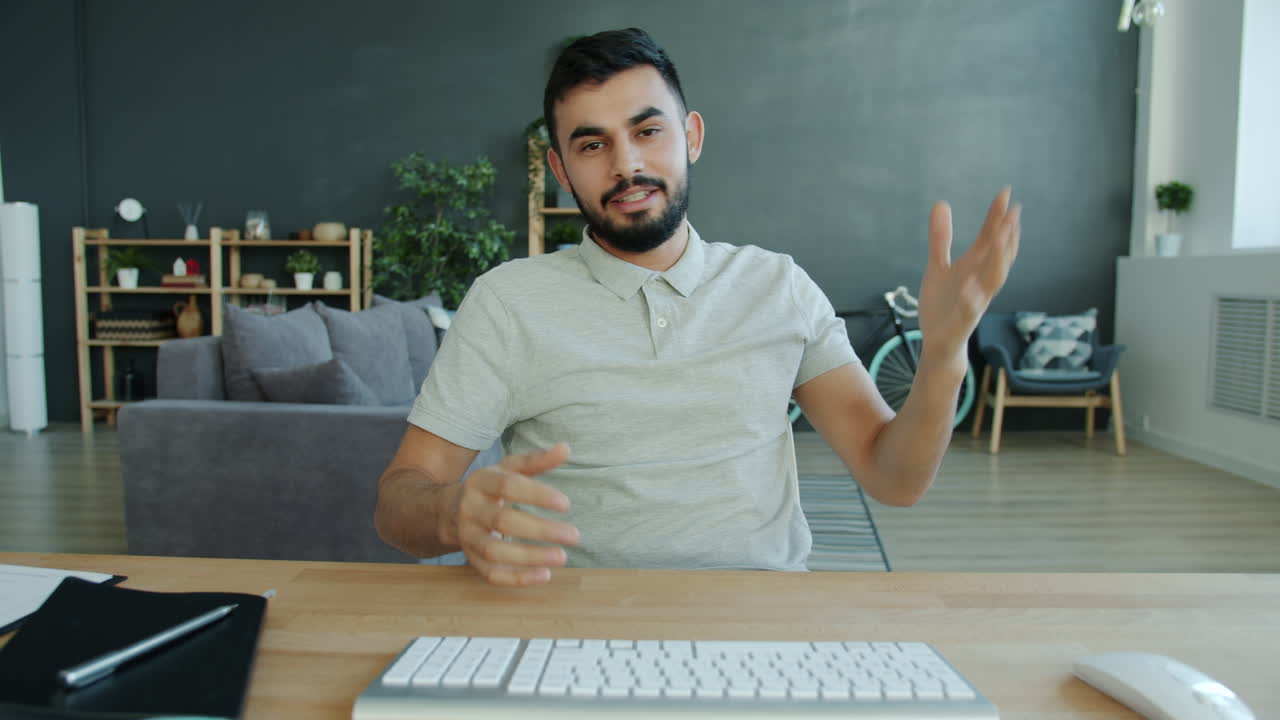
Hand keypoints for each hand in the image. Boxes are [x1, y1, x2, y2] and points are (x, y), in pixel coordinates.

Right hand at [453, 443, 579, 585]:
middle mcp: (470, 509)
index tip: (566, 504)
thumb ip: (537, 460)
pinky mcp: (470, 559)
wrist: (449, 511)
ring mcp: (468, 536)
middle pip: (503, 521)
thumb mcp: (509, 469)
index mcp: (481, 481)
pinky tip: (544, 576)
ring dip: (530, 557)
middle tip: (574, 536)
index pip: (509, 486)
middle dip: (540, 530)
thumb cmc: (491, 487)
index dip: (537, 495)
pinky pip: (490, 573)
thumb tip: (566, 448)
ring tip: (561, 557)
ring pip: (494, 551)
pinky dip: (516, 578)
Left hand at [918, 187, 1020, 361]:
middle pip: (999, 255)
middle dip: (1006, 234)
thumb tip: (941, 203)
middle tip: (1013, 211)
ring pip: (993, 280)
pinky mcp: (963, 321)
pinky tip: (971, 286)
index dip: (997, 216)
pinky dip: (973, 298)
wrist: (938, 342)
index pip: (990, 237)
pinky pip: (971, 309)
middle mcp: (981, 281)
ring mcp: (975, 301)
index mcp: (975, 267)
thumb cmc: (943, 304)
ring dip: (998, 260)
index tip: (1005, 192)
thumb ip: (941, 238)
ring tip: (999, 238)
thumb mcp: (938, 266)